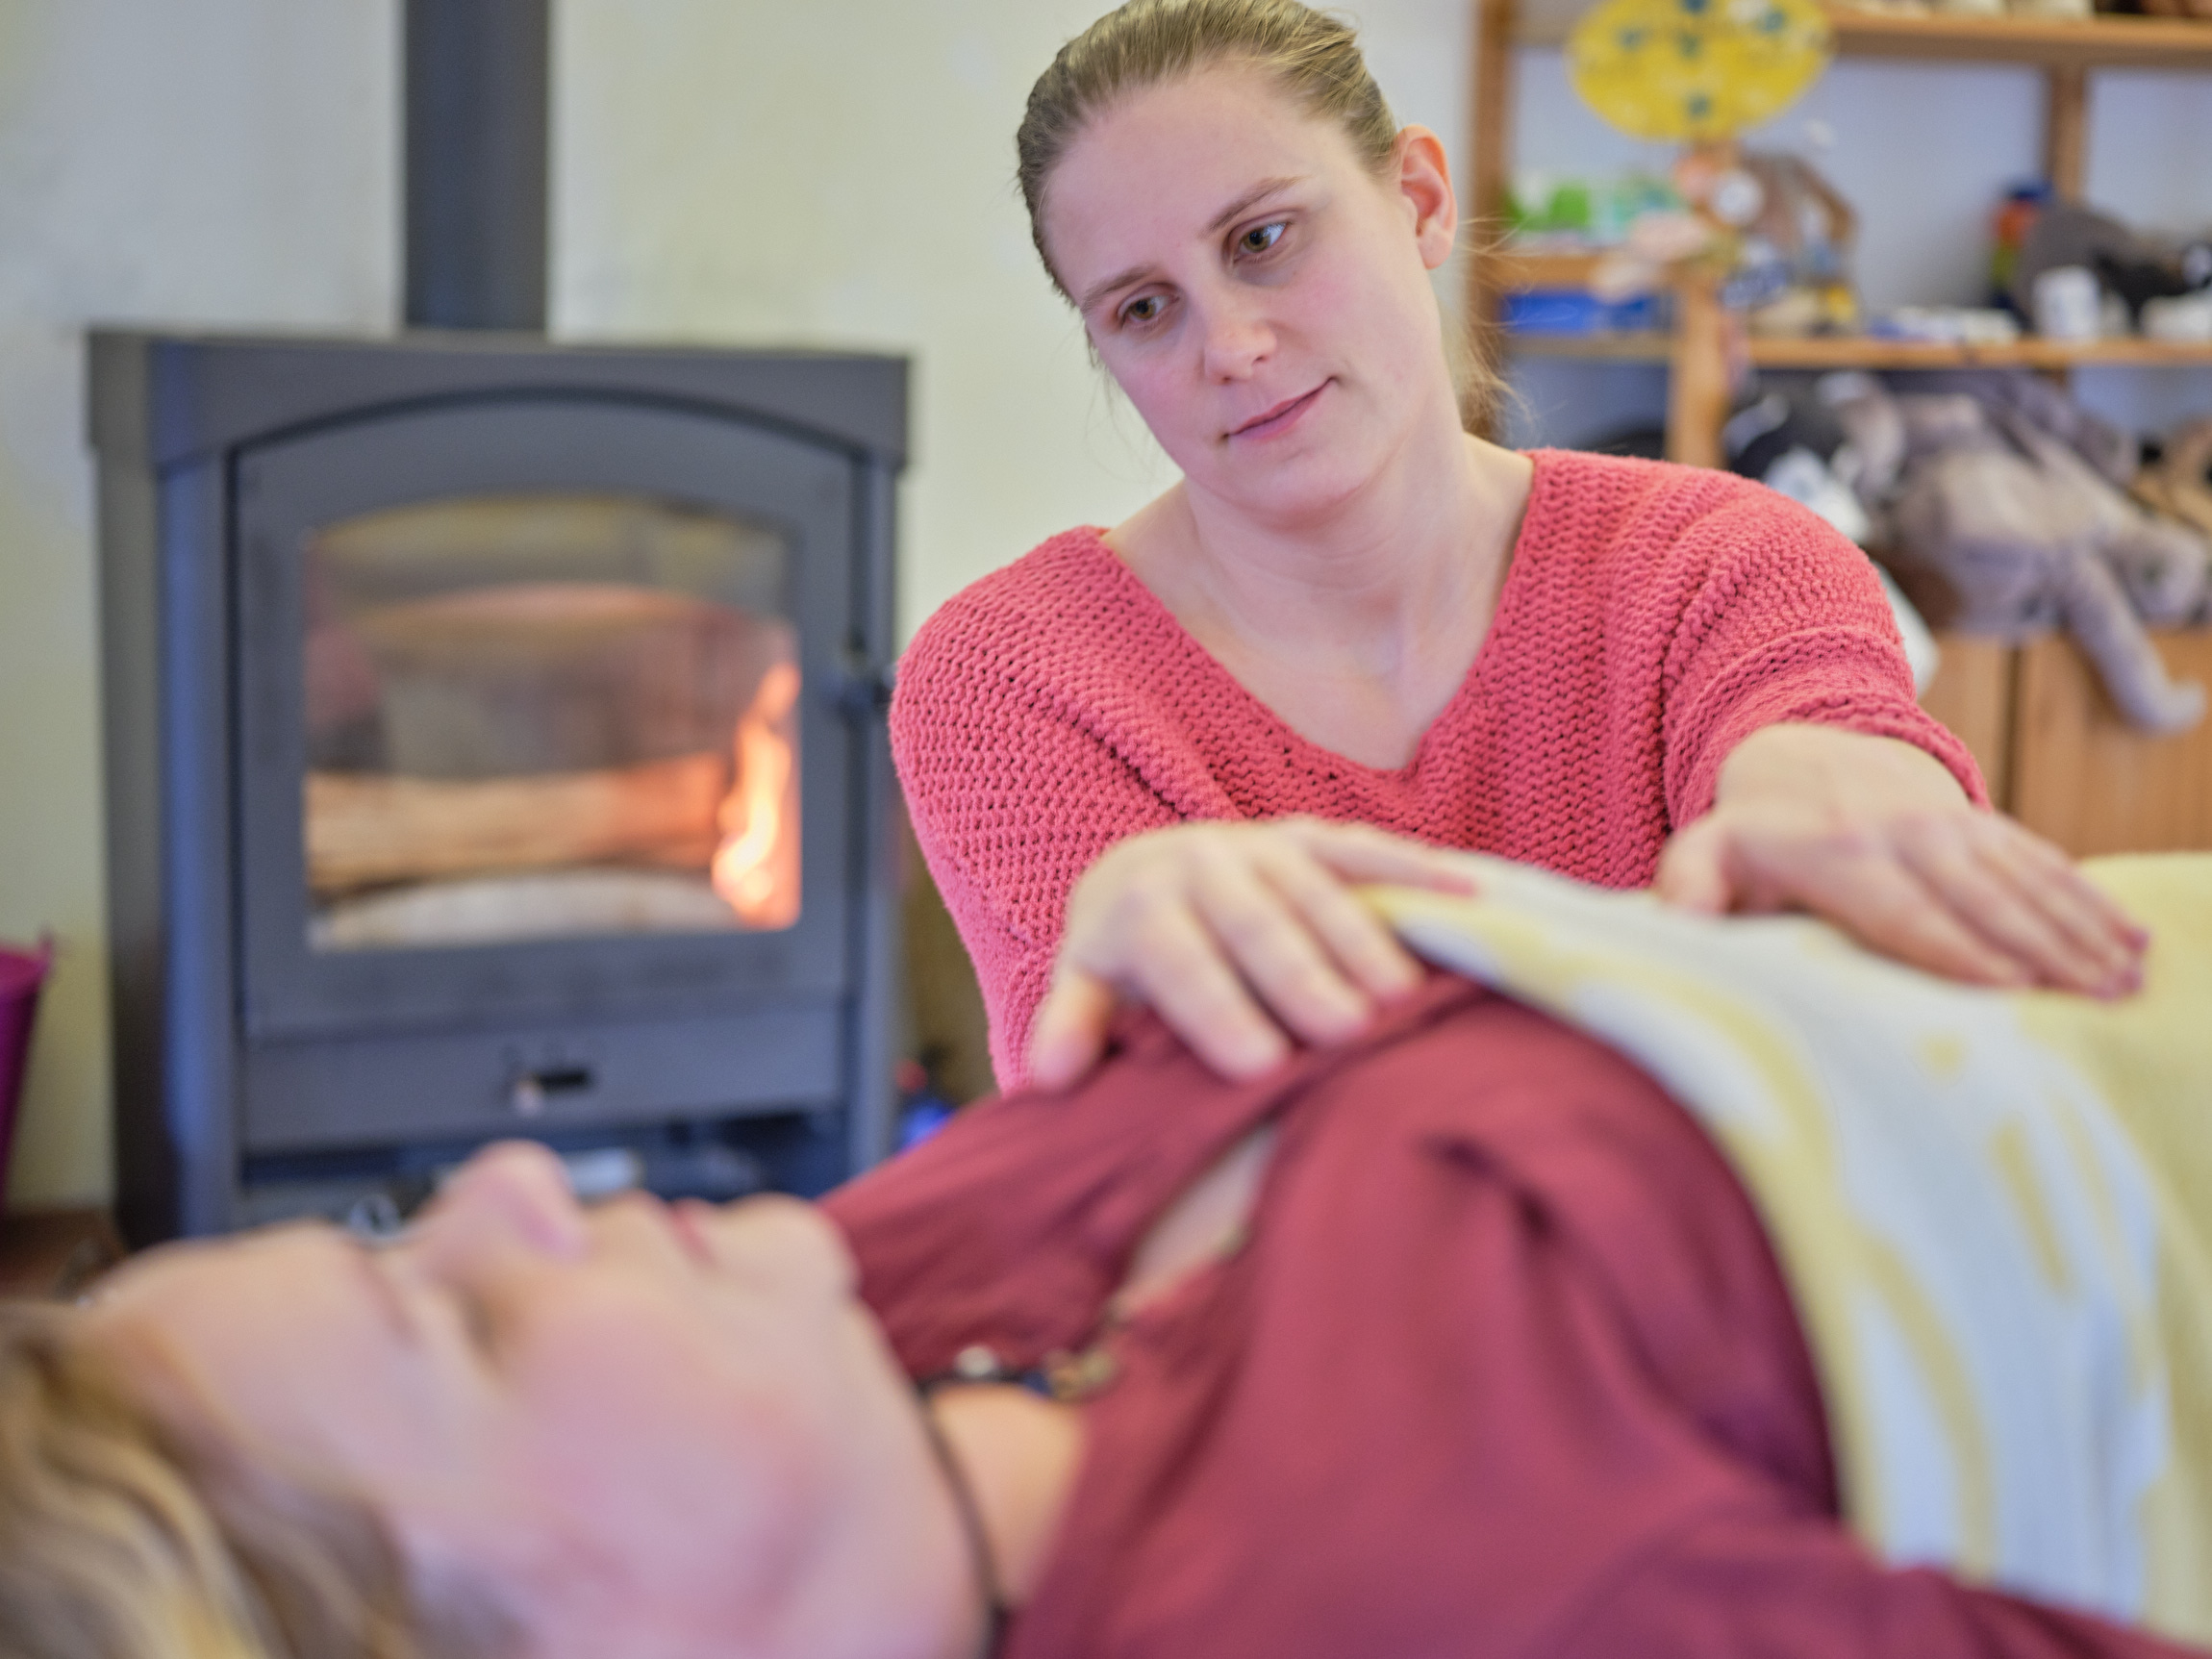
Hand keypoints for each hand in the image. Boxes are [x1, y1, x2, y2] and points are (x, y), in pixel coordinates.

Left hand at [1028, 818, 1478, 1089]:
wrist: (1143, 868)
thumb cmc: (1124, 955)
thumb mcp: (1086, 985)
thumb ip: (1072, 1026)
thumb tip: (1049, 1075)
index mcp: (1141, 906)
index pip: (1180, 959)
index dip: (1218, 1010)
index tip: (1261, 1067)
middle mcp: (1202, 863)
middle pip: (1255, 921)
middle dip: (1302, 975)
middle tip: (1349, 1032)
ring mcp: (1261, 844)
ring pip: (1315, 885)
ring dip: (1362, 936)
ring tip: (1403, 997)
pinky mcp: (1308, 837)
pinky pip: (1363, 848)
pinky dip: (1415, 868)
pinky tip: (1469, 896)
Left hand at [1655, 726, 2146, 995]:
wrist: (1796, 749)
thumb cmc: (1747, 832)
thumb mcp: (1703, 854)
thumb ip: (1688, 889)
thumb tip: (1675, 928)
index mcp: (1835, 855)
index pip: (1904, 912)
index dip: (1957, 950)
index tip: (2011, 992)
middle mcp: (1900, 834)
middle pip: (1980, 899)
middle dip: (2044, 951)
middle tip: (2099, 1002)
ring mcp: (1946, 821)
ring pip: (2022, 878)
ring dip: (2080, 931)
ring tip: (2127, 982)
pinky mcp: (1977, 819)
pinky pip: (2038, 858)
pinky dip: (2086, 897)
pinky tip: (2129, 939)